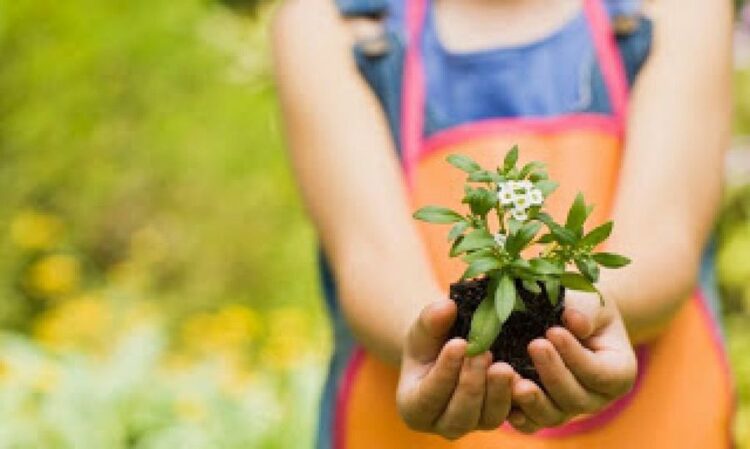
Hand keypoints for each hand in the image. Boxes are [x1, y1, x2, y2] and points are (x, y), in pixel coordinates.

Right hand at [396, 299, 516, 439]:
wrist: (448, 349)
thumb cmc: (430, 341)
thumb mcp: (424, 328)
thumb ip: (431, 320)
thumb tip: (447, 307)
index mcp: (415, 407)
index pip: (429, 396)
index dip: (445, 372)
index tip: (459, 344)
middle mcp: (443, 424)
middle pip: (460, 414)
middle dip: (473, 383)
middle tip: (484, 354)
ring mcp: (473, 424)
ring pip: (488, 418)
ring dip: (498, 392)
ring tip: (504, 366)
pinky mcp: (496, 417)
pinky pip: (511, 415)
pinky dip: (517, 397)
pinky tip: (521, 376)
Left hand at [507, 291, 637, 432]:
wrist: (565, 317)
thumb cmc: (583, 307)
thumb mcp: (592, 302)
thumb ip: (587, 311)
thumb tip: (574, 321)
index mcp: (618, 373)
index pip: (600, 374)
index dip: (576, 357)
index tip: (553, 331)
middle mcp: (596, 398)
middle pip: (576, 399)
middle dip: (553, 374)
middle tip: (534, 345)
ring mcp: (568, 409)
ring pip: (553, 416)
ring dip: (533, 400)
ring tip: (515, 378)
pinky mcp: (542, 412)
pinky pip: (531, 423)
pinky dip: (518, 414)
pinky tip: (505, 397)